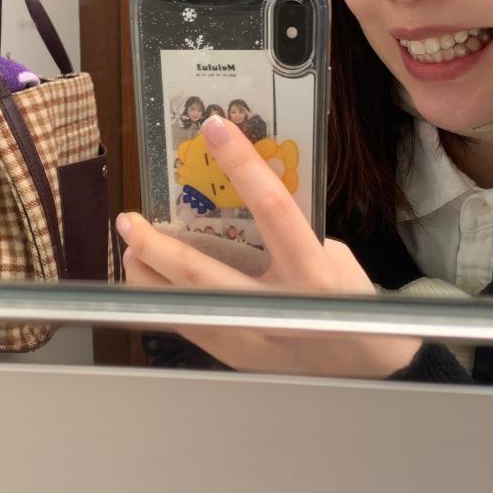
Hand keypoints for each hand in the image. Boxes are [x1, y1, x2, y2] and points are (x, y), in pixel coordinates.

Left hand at [118, 115, 419, 377]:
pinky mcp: (235, 354)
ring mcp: (252, 336)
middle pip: (201, 273)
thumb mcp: (332, 253)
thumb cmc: (348, 298)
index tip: (215, 129)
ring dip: (147, 273)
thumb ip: (287, 230)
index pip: (272, 208)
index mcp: (312, 271)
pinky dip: (163, 297)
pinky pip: (188, 324)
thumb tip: (238, 199)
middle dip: (157, 246)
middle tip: (129, 220)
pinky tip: (149, 278)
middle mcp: (278, 307)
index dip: (242, 165)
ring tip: (130, 245)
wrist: (362, 363)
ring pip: (183, 304)